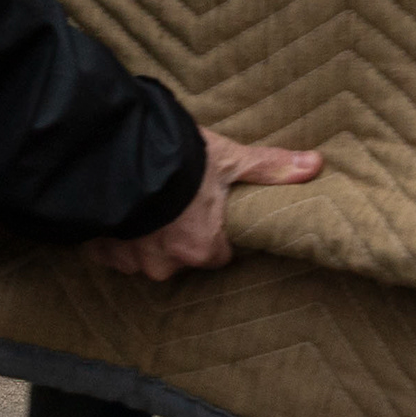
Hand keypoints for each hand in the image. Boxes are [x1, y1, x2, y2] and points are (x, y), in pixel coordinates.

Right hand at [82, 128, 323, 283]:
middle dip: (175, 233)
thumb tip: (316, 165)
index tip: (207, 212)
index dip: (214, 232)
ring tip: (143, 200)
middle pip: (179, 256)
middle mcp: (165, 264)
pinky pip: (109, 249)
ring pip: (142, 254)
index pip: (217, 254)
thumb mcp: (228, 159)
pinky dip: (113, 232)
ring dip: (143, 233)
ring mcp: (128, 260)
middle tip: (174, 200)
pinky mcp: (99, 249)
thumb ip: (270, 168)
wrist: (113, 153)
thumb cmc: (178, 159)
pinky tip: (117, 206)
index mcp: (202, 248)